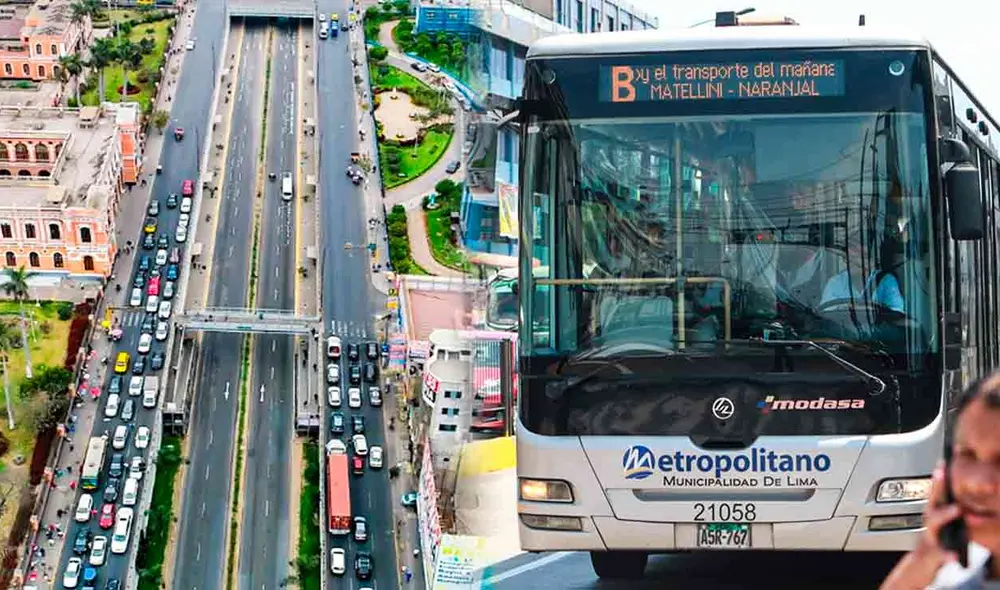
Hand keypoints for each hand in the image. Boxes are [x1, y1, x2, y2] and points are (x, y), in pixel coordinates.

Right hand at [879, 464, 962, 589]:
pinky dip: (947, 554)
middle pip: (932, 503)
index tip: (942, 463)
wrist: (919, 567)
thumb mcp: (944, 529)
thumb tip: (972, 512)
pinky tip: (955, 555)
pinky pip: (939, 554)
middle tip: (942, 474)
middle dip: (937, 488)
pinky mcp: (931, 555)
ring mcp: (929, 538)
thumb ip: (956, 520)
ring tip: (958, 510)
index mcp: (933, 516)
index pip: (937, 494)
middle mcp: (929, 524)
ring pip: (934, 525)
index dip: (939, 478)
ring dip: (944, 516)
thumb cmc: (935, 544)